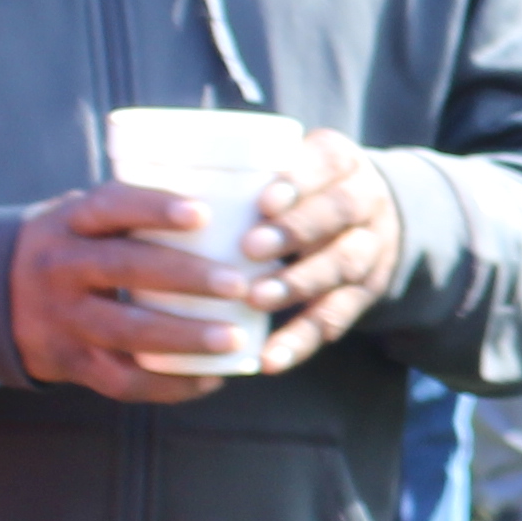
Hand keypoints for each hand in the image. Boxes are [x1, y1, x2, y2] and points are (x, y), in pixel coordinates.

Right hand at [5, 138, 400, 399]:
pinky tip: (210, 379)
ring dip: (185, 337)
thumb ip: (133, 212)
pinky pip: (122, 381)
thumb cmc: (68, 248)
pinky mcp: (69, 363)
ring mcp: (62, 319)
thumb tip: (230, 195)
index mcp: (67, 222)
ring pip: (128, 331)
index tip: (202, 211)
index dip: (155, 207)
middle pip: (125, 269)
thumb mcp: (79, 219)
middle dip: (186, 277)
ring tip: (234, 338)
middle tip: (238, 283)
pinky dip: (169, 385)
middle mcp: (60, 268)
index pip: (110, 206)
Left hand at [237, 131, 401, 378]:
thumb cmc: (299, 189)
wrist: (368, 220)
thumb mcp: (288, 163)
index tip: (263, 202)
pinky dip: (302, 340)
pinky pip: (336, 319)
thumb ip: (241, 167)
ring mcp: (369, 249)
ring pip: (343, 265)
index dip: (299, 182)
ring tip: (257, 298)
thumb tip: (151, 164)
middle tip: (250, 248)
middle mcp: (365, 201)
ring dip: (299, 283)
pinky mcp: (363, 294)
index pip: (327, 162)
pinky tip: (270, 358)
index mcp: (340, 162)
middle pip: (339, 211)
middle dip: (296, 230)